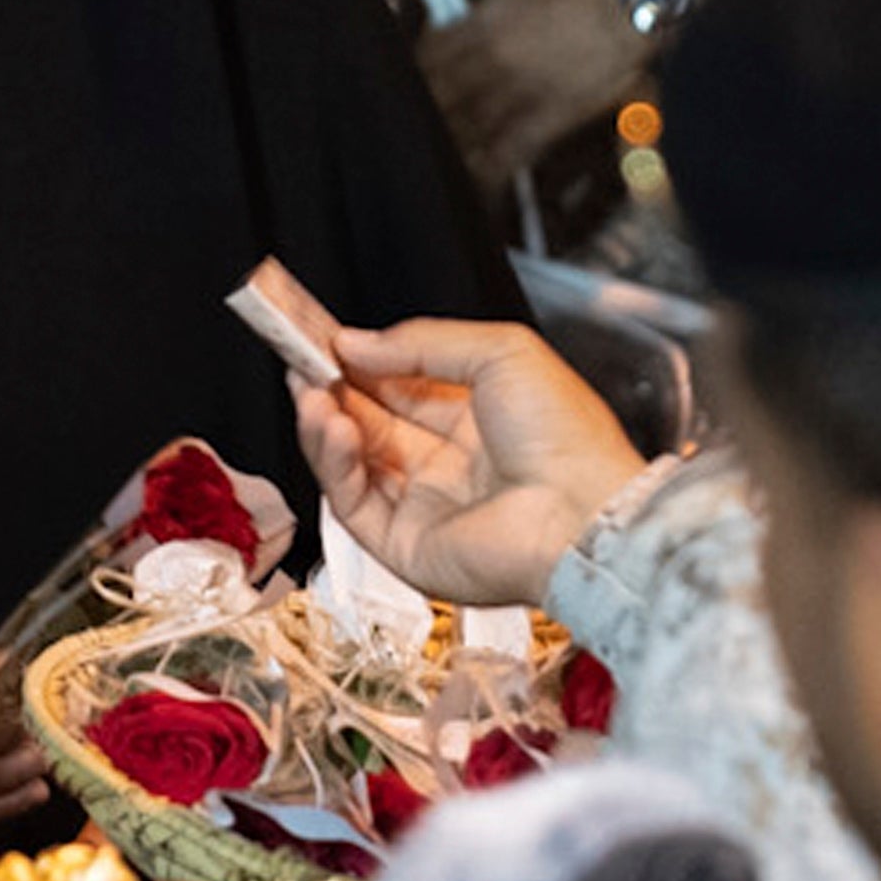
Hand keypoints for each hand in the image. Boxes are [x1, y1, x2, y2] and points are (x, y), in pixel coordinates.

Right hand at [294, 315, 648, 607]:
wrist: (581, 515)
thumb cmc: (566, 437)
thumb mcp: (500, 352)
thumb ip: (422, 341)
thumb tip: (355, 342)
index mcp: (478, 418)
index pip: (400, 386)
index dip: (360, 361)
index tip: (323, 336)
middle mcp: (449, 463)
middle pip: (369, 421)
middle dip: (330, 388)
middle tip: (298, 357)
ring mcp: (425, 506)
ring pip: (353, 462)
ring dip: (324, 422)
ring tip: (308, 387)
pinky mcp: (405, 545)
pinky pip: (353, 501)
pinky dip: (334, 462)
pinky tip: (331, 425)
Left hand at [421, 0, 651, 189]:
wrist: (635, 4)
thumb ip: (488, 11)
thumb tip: (468, 22)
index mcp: (484, 23)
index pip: (428, 54)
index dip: (413, 72)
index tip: (408, 83)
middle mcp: (492, 59)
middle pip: (435, 94)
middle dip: (422, 111)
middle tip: (412, 125)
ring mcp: (517, 92)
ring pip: (462, 128)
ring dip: (446, 144)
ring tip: (434, 157)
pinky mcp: (545, 120)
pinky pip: (503, 155)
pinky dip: (484, 174)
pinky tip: (472, 182)